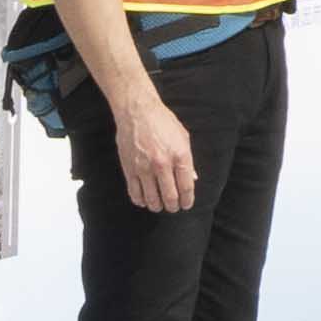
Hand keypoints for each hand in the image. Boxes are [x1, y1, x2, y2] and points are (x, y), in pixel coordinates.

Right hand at [109, 92, 201, 215]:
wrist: (137, 112)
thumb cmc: (163, 123)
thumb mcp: (183, 138)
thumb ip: (188, 160)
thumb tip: (192, 179)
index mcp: (180, 155)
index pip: (186, 186)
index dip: (188, 200)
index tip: (187, 205)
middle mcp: (162, 164)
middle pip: (170, 196)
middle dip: (174, 206)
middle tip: (174, 208)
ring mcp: (144, 168)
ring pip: (151, 198)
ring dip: (157, 206)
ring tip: (160, 206)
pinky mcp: (129, 168)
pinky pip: (134, 192)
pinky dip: (140, 200)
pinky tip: (144, 201)